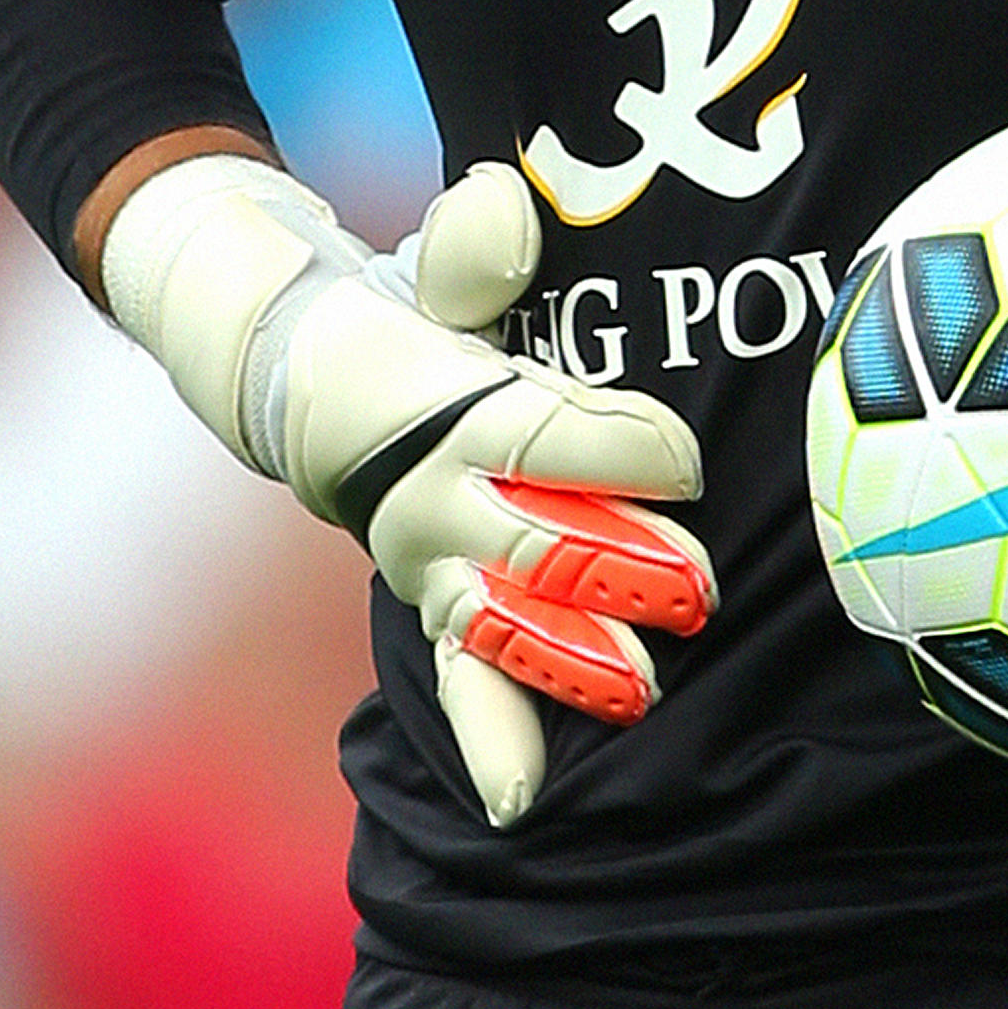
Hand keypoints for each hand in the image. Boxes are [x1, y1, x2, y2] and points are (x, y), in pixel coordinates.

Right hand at [98, 156, 712, 824]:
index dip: (621, 448)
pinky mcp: (443, 613)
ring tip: (638, 690)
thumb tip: (499, 206)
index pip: (546, 435)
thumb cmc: (411, 322)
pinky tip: (523, 801)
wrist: (311, 388)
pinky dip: (494, 742)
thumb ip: (471, 246)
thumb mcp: (429, 271)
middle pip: (541, 546)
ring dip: (577, 661)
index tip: (682, 457)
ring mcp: (440, 568)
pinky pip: (467, 683)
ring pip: (510, 627)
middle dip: (624, 568)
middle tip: (696, 585)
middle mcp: (441, 502)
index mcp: (452, 410)